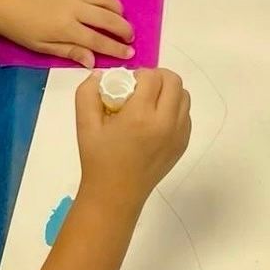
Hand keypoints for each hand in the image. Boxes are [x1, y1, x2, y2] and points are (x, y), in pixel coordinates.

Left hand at [0, 0, 134, 66]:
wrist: (3, 3)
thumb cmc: (21, 29)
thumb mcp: (42, 47)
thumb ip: (69, 52)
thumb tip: (93, 61)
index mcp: (67, 27)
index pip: (98, 40)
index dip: (116, 48)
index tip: (130, 53)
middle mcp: (75, 8)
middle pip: (107, 18)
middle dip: (123, 29)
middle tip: (130, 37)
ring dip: (117, 9)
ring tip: (121, 19)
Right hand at [76, 68, 191, 210]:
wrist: (116, 194)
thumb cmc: (98, 159)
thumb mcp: (84, 125)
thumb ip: (87, 94)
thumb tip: (100, 74)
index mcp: (141, 116)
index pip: (153, 77)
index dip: (140, 74)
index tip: (129, 83)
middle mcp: (166, 122)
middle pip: (174, 81)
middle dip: (158, 78)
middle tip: (141, 88)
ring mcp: (179, 133)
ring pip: (184, 96)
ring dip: (168, 92)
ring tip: (150, 102)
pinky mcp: (184, 143)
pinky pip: (186, 114)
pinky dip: (174, 108)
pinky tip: (156, 119)